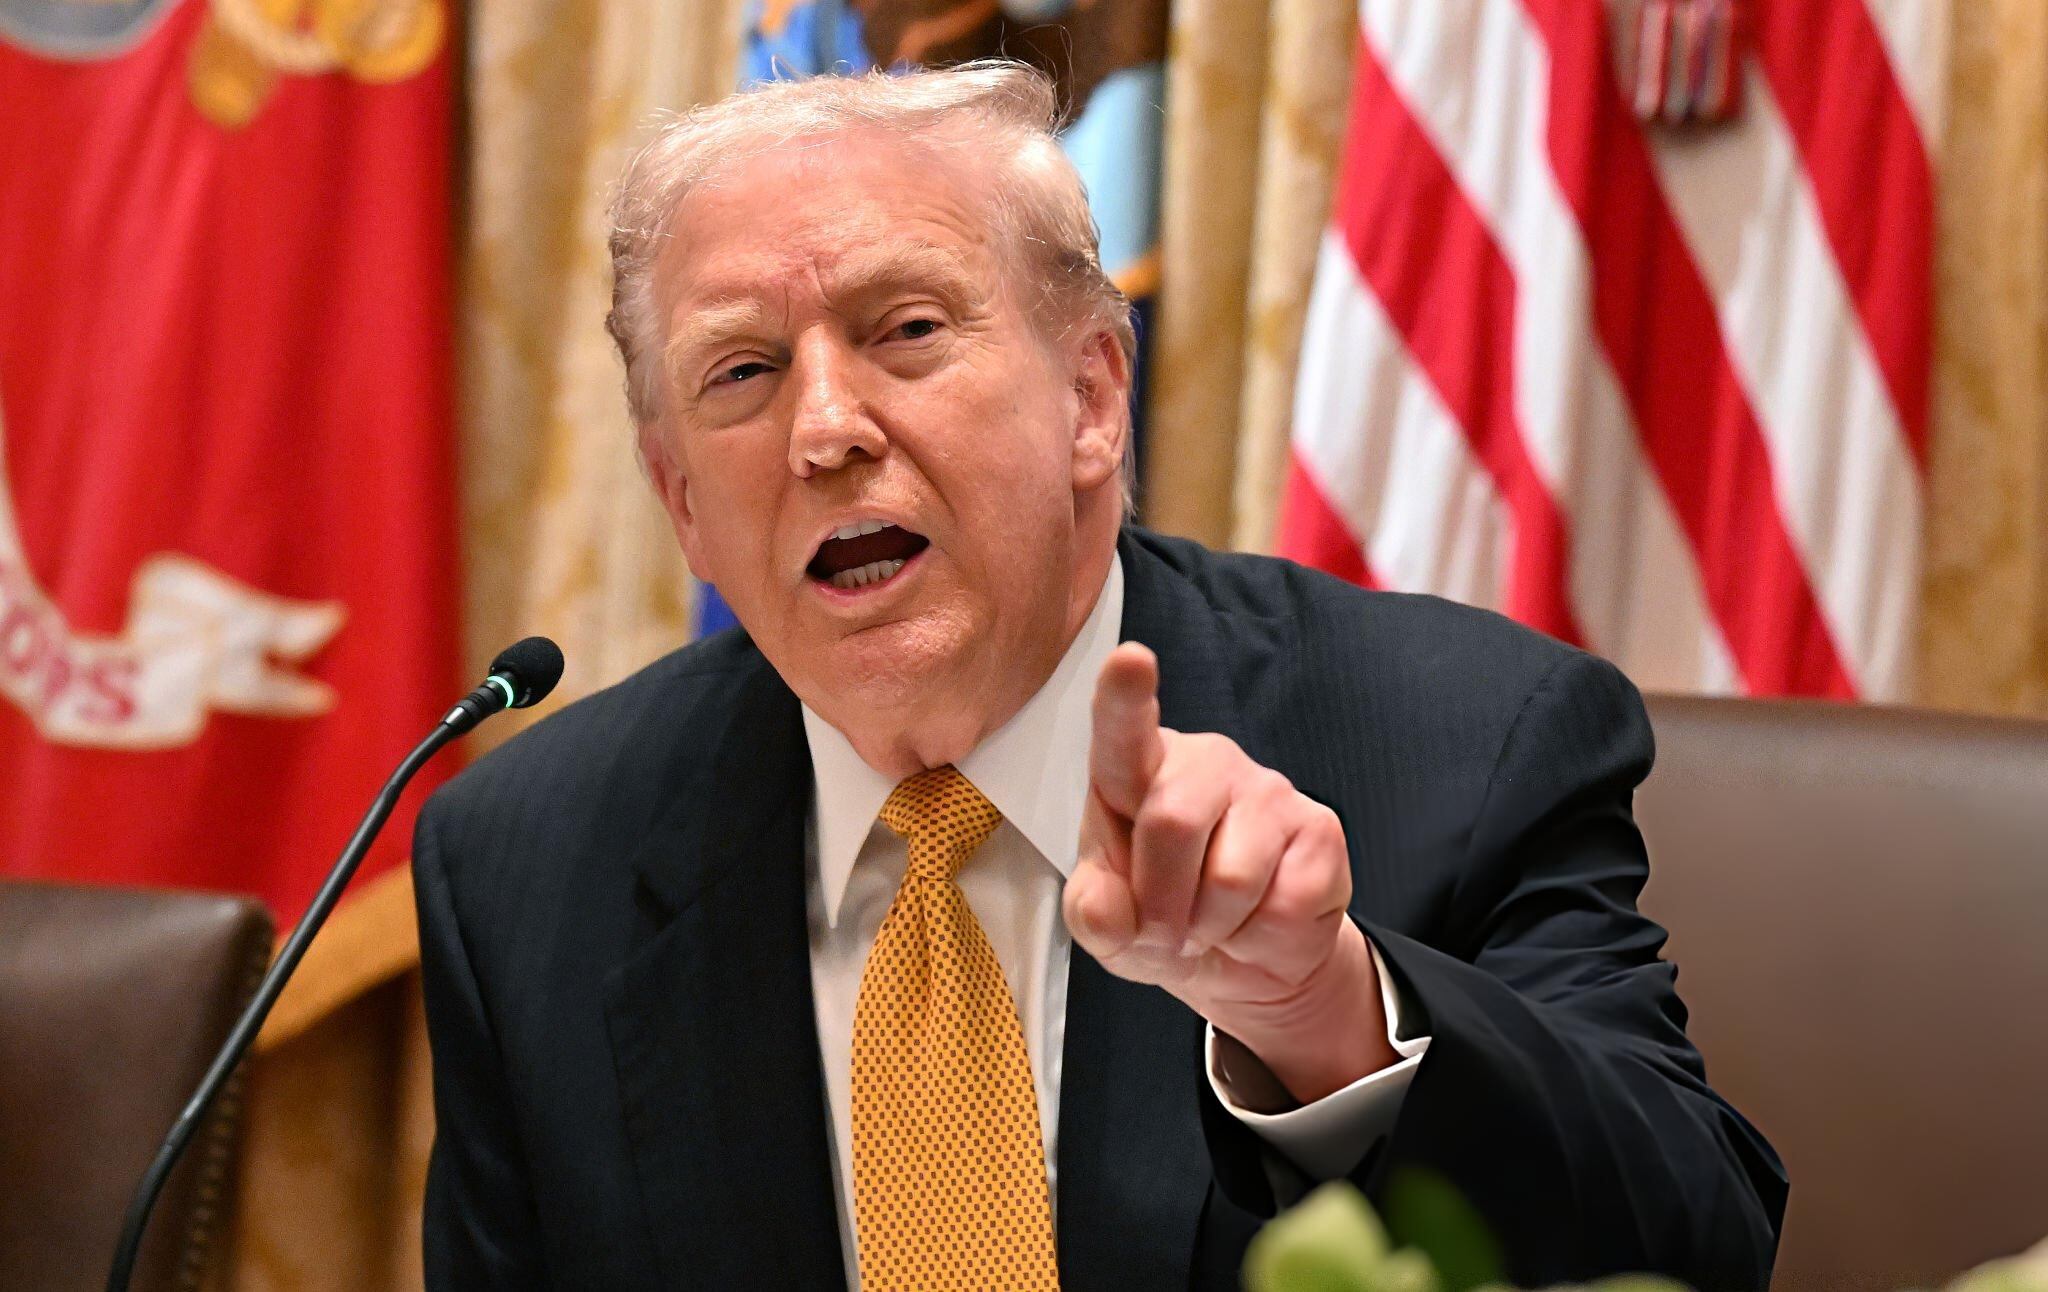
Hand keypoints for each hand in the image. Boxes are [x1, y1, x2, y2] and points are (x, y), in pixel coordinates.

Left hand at [1061, 642, 1397, 1103]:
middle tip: (1164, 933)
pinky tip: (1257, 923)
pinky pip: (1283, 904)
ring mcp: (1267, 788)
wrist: (1242, 958)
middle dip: (1161, 905)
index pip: (1124, 727)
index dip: (1125, 694)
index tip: (1130, 660)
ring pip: (1230, 878)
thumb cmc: (1163, 918)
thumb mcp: (1110, 928)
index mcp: (1136, 771)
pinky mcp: (1319, 828)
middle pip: (1172, 823)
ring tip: (1211, 924)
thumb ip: (1094, 915)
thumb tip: (1102, 909)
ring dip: (1211, 928)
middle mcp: (1203, 762)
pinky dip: (1259, 939)